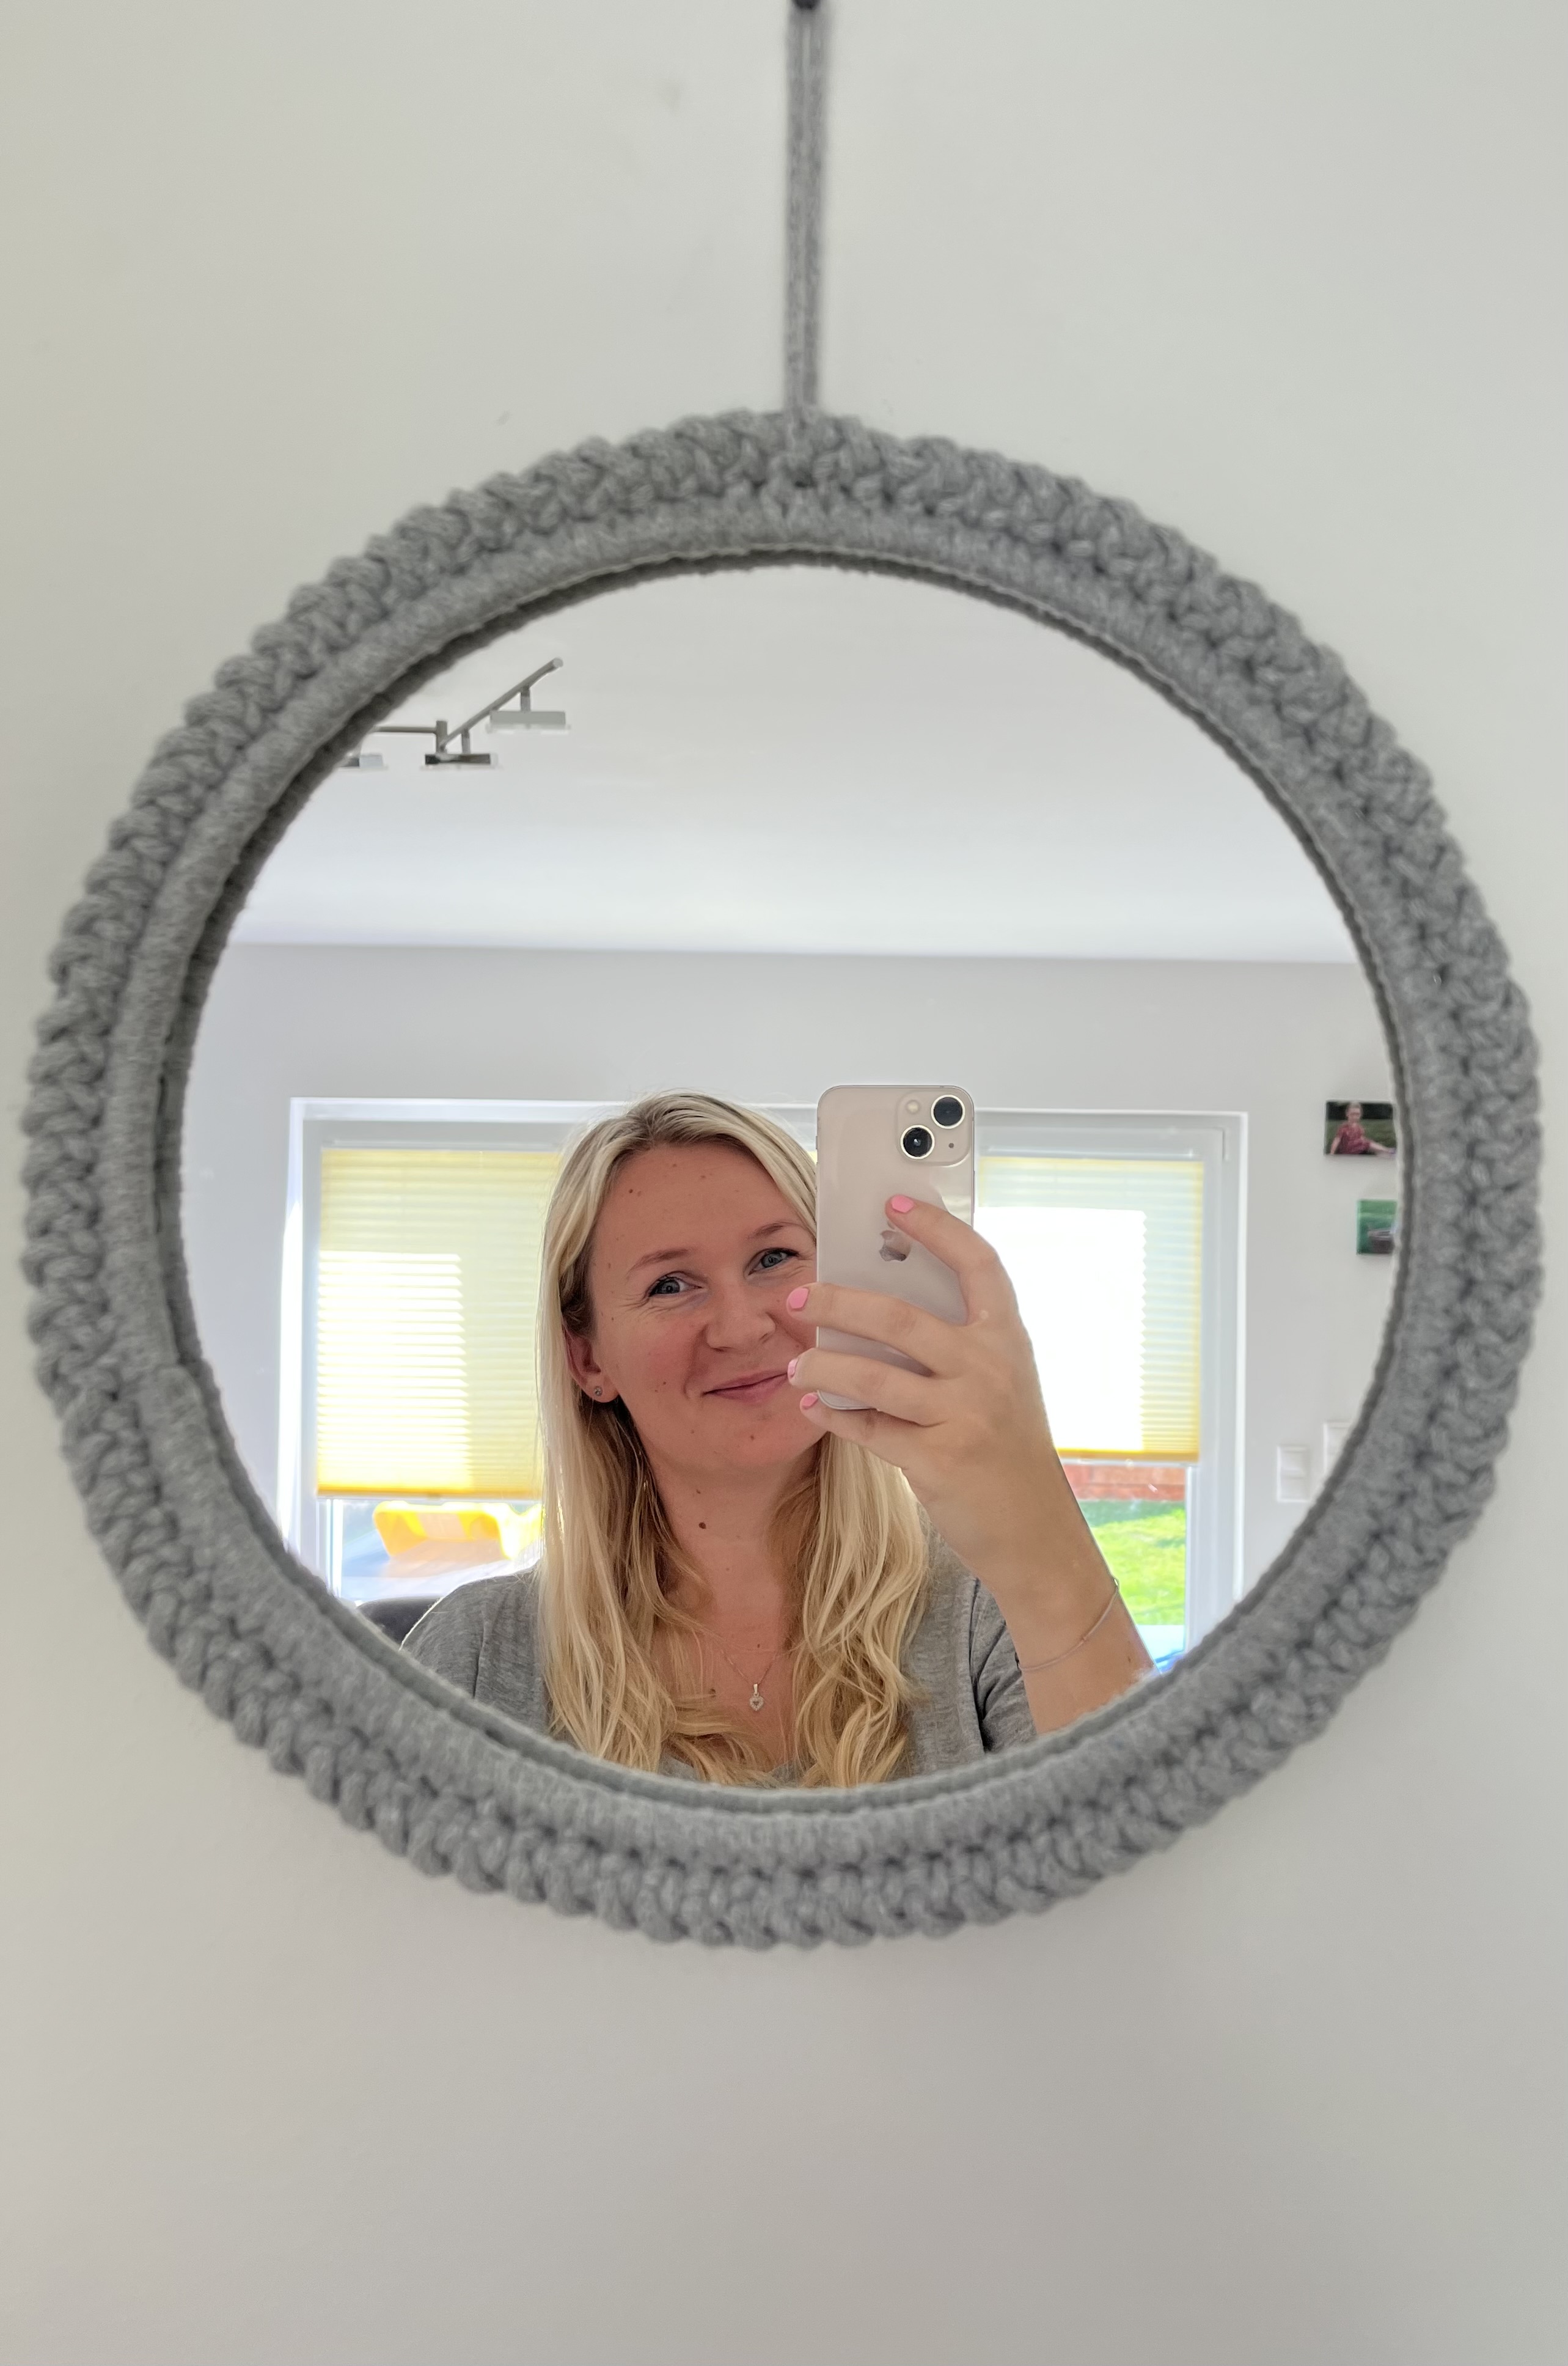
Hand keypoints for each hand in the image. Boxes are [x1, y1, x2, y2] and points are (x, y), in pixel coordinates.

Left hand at [786, 1196, 1115, 1656]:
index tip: (893, 1203)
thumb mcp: (1000, 1383)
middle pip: (900, 1316)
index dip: (935, 1228)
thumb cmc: (1008, 1447)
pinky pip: (869, 1429)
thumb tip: (879, 1303)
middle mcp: (989, 1370)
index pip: (977, 1263)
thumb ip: (958, 1344)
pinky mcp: (938, 1460)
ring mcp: (964, 1415)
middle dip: (838, 1301)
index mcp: (1007, 1339)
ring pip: (872, 1376)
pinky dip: (834, 1416)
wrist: (1036, 1530)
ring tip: (795, 1366)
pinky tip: (814, 1408)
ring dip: (821, 1367)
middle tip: (798, 1295)